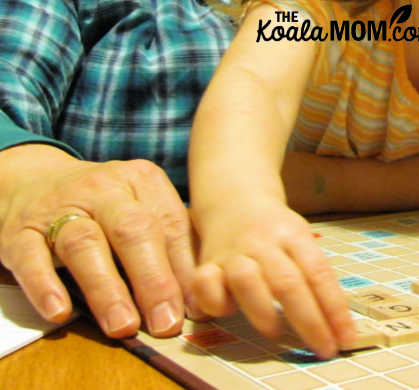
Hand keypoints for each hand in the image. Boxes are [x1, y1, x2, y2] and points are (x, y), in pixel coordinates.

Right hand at [0, 145, 201, 337]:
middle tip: (165, 323)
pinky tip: (61, 311)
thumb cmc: (106, 206)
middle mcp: (105, 188)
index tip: (195, 309)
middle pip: (133, 231)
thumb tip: (200, 298)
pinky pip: (31, 257)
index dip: (185, 270)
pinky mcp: (21, 230)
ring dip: (106, 289)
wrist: (36, 180)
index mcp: (144, 181)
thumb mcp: (143, 208)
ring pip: (85, 244)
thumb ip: (172, 245)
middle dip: (153, 280)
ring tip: (123, 325)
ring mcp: (60, 206)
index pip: (171, 225)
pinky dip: (45, 286)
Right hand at [191, 198, 354, 358]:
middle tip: (324, 350)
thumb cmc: (276, 232)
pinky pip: (205, 285)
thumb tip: (338, 326)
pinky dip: (216, 303)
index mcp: (293, 235)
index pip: (318, 273)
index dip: (334, 309)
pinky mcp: (207, 264)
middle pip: (288, 283)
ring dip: (264, 313)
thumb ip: (313, 276)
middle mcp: (263, 243)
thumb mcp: (301, 241)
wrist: (235, 201)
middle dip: (309, 322)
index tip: (346, 338)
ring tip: (277, 333)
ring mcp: (234, 253)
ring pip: (247, 281)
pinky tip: (228, 313)